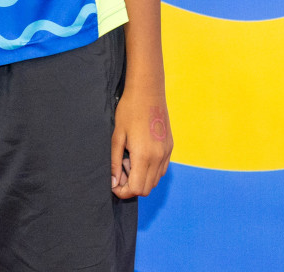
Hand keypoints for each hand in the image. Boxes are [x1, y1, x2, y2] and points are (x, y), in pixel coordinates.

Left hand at [111, 84, 172, 198]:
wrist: (148, 92)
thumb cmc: (129, 111)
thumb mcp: (117, 136)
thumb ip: (115, 162)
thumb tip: (113, 182)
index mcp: (144, 156)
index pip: (136, 189)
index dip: (123, 191)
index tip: (113, 184)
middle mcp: (159, 158)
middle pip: (146, 189)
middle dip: (131, 186)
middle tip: (120, 169)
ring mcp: (166, 153)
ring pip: (155, 180)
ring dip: (141, 178)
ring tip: (129, 159)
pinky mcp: (170, 148)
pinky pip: (161, 169)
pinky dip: (150, 170)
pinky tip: (139, 155)